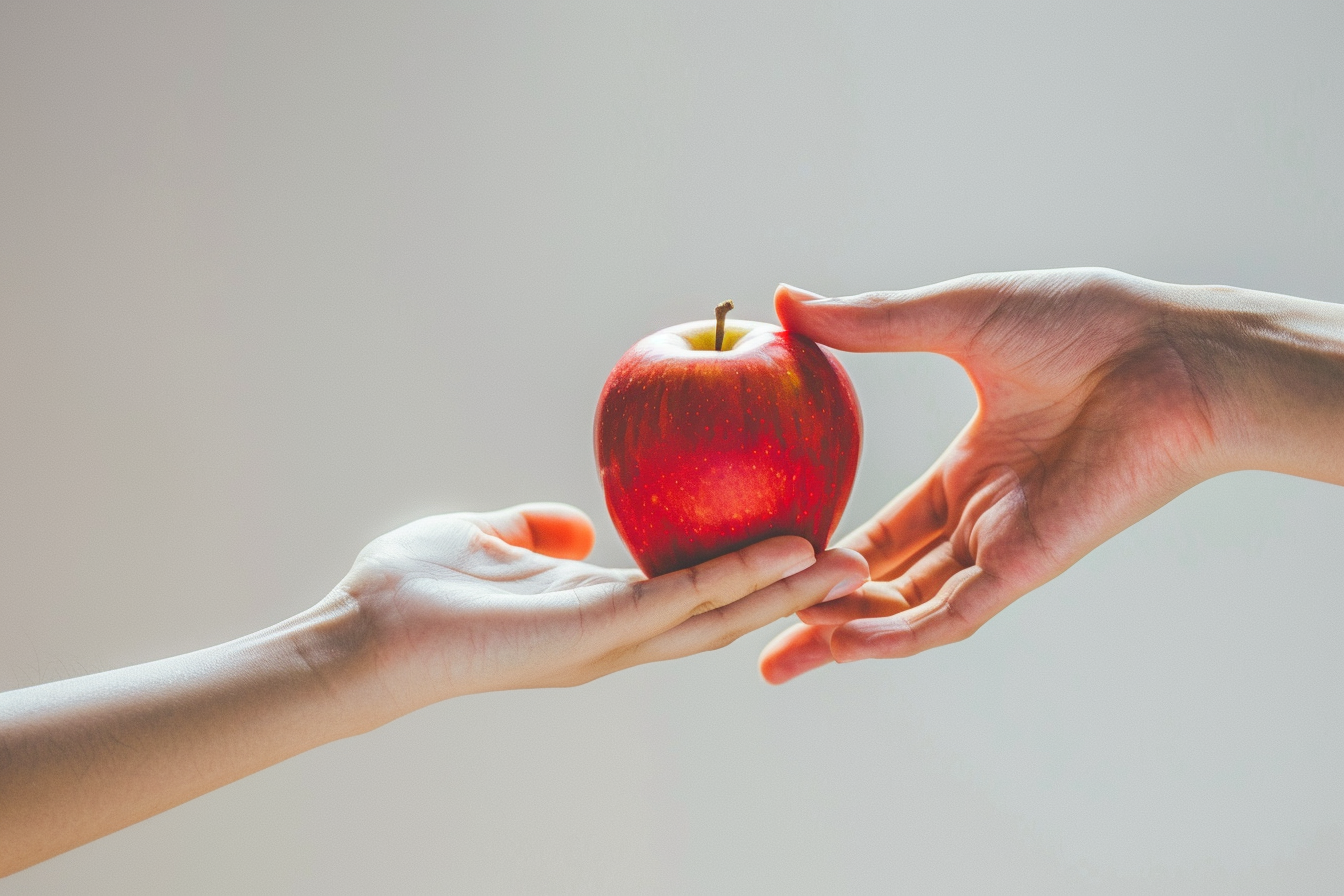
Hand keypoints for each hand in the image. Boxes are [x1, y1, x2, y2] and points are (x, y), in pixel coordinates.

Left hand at [335, 503, 867, 716]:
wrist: (361, 636)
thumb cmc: (413, 590)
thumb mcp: (489, 537)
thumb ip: (535, 531)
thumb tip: (577, 523)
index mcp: (599, 610)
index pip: (691, 594)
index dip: (748, 575)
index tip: (802, 543)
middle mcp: (616, 634)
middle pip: (724, 614)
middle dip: (790, 596)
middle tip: (858, 567)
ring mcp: (609, 639)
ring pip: (719, 615)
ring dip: (786, 589)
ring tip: (848, 563)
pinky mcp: (594, 632)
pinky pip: (680, 598)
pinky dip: (737, 575)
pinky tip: (785, 550)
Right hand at [760, 268, 1343, 681]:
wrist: (1170, 350)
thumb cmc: (1085, 324)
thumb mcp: (956, 318)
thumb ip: (874, 321)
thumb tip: (790, 299)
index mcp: (970, 471)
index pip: (885, 530)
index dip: (829, 555)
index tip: (774, 568)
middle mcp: (984, 517)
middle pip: (888, 584)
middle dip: (824, 617)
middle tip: (758, 646)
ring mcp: (1004, 543)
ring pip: (913, 609)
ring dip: (850, 634)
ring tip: (782, 654)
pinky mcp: (1028, 562)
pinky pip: (954, 612)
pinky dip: (900, 635)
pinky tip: (845, 645)